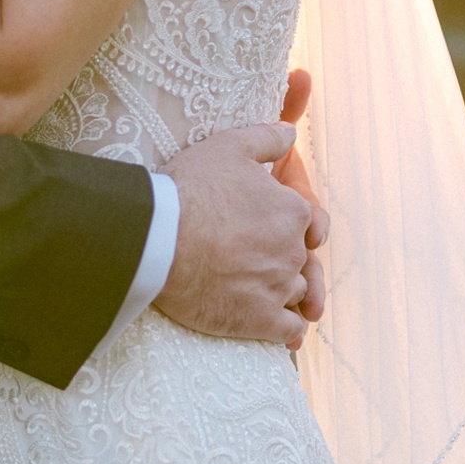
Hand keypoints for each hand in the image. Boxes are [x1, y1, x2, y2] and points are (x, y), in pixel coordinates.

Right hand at [159, 122, 318, 350]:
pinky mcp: (260, 321)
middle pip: (300, 259)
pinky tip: (278, 330)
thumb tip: (291, 131)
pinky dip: (288, 332)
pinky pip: (289, 332)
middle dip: (281, 259)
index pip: (306, 222)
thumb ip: (267, 137)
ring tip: (260, 292)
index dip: (285, 224)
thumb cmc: (191, 188)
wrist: (158, 239)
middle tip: (254, 260)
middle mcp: (294, 251)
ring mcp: (278, 288)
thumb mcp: (229, 146)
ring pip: (296, 294)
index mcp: (293, 211)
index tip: (264, 228)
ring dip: (283, 293)